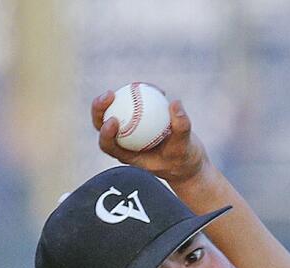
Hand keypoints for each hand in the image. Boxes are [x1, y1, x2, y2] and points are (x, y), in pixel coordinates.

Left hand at [91, 90, 208, 185]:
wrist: (191, 160)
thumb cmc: (185, 161)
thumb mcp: (185, 148)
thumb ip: (180, 127)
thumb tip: (175, 103)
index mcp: (128, 155)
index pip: (108, 145)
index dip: (105, 133)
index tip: (114, 120)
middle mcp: (125, 142)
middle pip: (103, 124)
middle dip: (99, 109)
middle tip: (110, 94)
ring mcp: (131, 130)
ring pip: (117, 110)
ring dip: (121, 96)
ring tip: (135, 84)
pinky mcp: (140, 119)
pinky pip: (136, 104)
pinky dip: (143, 94)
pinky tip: (156, 89)